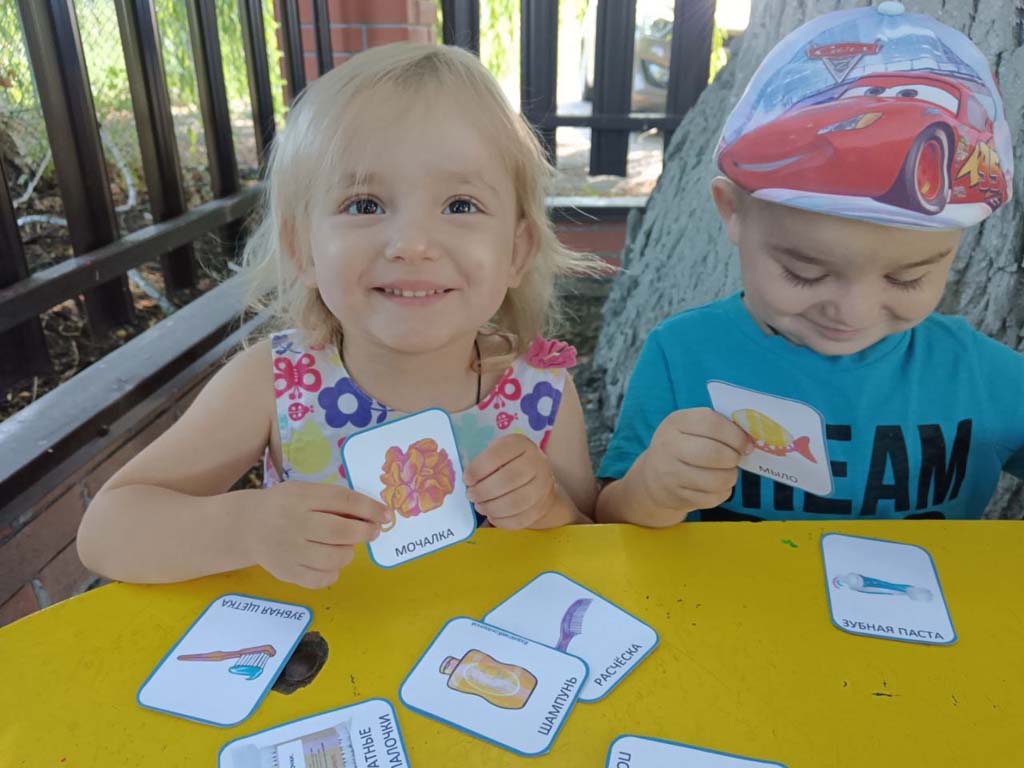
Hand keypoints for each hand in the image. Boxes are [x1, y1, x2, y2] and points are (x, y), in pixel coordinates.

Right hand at [247, 482, 390, 588]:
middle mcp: (294, 523)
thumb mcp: (304, 491)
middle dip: (365, 532)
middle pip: (340, 531)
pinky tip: (330, 562)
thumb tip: (372, 514)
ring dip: (349, 552)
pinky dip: (333, 572)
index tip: (386, 514)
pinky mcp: (286, 573)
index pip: (343, 501)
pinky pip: (321, 579)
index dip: (369, 508)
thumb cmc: (285, 505)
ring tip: (344, 546)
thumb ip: (333, 500)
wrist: (247, 526)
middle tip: (373, 531)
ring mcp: (289, 551)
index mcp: (301, 498)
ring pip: (334, 558)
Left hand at [464, 434, 557, 529]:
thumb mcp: (498, 453)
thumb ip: (483, 462)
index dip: (478, 469)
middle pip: (508, 479)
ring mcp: (542, 487)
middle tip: (471, 495)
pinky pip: (519, 519)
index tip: (467, 479)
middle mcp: (537, 463)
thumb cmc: (510, 465)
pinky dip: (501, 521)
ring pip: (515, 503)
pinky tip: (492, 515)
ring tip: (480, 506)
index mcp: (521, 445)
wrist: (539, 482)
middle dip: (483, 491)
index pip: (496, 456)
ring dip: (491, 507)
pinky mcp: (541, 508)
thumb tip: (468, 481)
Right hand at [634, 407, 752, 515]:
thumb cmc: (682, 446)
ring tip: (727, 473)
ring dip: (730, 477)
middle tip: (735, 459)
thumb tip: (751, 438)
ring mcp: (670, 473)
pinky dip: (721, 493)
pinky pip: (711, 498)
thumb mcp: (690, 427)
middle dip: (733, 458)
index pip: (711, 423)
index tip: (745, 443)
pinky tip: (716, 486)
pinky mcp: (676, 497)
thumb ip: (717, 426)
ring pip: (716, 480)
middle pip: (714, 453)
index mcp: (676, 422)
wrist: (651, 478)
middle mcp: (668, 446)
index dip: (735, 434)